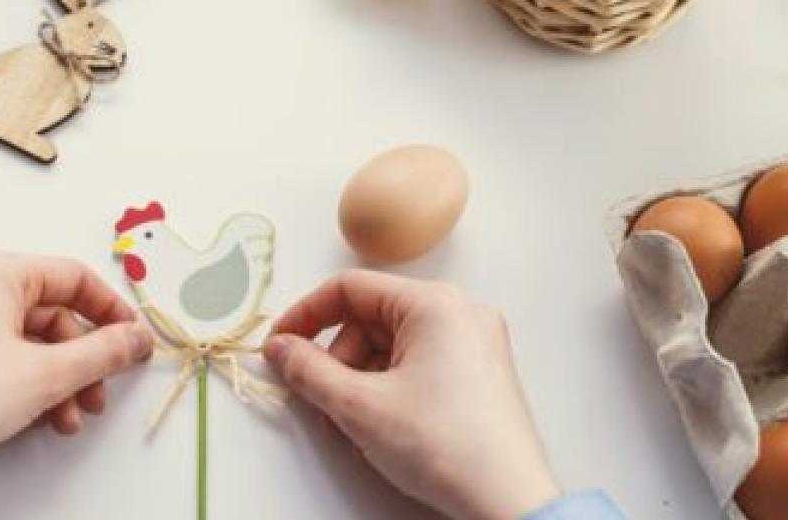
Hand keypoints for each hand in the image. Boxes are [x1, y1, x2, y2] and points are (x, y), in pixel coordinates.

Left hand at [0, 250, 153, 493]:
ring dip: (49, 378)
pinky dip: (14, 376)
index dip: (111, 312)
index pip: (72, 277)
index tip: (131, 343)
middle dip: (78, 362)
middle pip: (45, 311)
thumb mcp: (46, 376)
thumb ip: (102, 353)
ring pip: (16, 335)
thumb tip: (134, 339)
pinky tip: (27, 414)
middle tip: (96, 396)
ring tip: (62, 420)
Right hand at [263, 271, 559, 519]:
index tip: (280, 346)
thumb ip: (308, 370)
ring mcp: (475, 344)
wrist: (508, 502)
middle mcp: (460, 313)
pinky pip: (419, 365)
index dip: (305, 316)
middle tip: (321, 402)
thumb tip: (281, 349)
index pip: (350, 289)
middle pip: (370, 320)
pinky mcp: (480, 374)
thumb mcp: (358, 406)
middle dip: (336, 362)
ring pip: (392, 347)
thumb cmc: (446, 447)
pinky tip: (381, 427)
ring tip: (353, 427)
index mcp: (435, 304)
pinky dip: (389, 390)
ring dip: (360, 382)